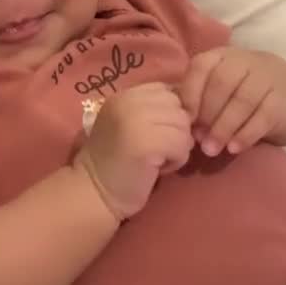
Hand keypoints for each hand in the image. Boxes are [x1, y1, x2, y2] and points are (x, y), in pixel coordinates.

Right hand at [72, 83, 193, 219]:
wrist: (93, 193)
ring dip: (177, 147)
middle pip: (179, 107)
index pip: (168, 91)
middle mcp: (129, 100)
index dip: (170, 114)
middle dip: (176, 131)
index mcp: (125, 93)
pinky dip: (176, 161)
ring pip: (183, 126)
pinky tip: (157, 169)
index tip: (157, 135)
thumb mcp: (131, 124)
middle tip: (157, 150)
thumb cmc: (116, 163)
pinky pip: (182, 145)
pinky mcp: (146, 142)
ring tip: (156, 160)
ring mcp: (136, 119)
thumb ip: (153, 110)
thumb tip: (192, 106)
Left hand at [177, 47, 285, 156]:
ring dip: (223, 128)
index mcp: (222, 56)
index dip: (190, 93)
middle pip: (222, 83)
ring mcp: (267, 79)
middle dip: (207, 114)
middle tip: (198, 140)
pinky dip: (246, 134)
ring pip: (242, 100)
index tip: (185, 120)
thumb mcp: (219, 89)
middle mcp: (245, 62)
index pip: (202, 66)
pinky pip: (263, 117)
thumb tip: (180, 125)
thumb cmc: (242, 93)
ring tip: (211, 149)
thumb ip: (199, 100)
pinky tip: (234, 148)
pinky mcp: (283, 101)